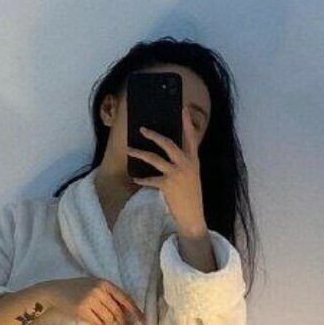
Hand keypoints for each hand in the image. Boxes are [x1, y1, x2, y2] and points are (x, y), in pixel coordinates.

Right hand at [44, 275, 143, 324]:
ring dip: (106, 323)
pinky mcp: (82, 309)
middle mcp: (99, 290)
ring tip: (97, 317)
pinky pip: (97, 323)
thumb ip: (109, 295)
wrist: (56, 290)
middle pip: (118, 312)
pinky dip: (96, 324)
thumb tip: (126, 312)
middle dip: (123, 323)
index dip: (135, 310)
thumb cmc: (77, 289)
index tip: (142, 320)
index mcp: (105, 283)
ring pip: (108, 319)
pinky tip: (89, 318)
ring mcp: (90, 300)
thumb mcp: (95, 286)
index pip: (125, 298)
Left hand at [129, 107, 205, 232]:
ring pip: (154, 159)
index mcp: (194, 161)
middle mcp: (186, 164)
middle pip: (168, 144)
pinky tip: (135, 178)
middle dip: (153, 135)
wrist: (193, 215)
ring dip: (140, 153)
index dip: (187, 122)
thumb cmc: (191, 196)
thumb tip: (169, 153)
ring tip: (129, 149)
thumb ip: (183, 163)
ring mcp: (176, 174)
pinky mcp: (167, 185)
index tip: (183, 108)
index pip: (192, 137)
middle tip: (142, 129)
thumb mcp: (192, 176)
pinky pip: (150, 179)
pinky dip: (142, 179)